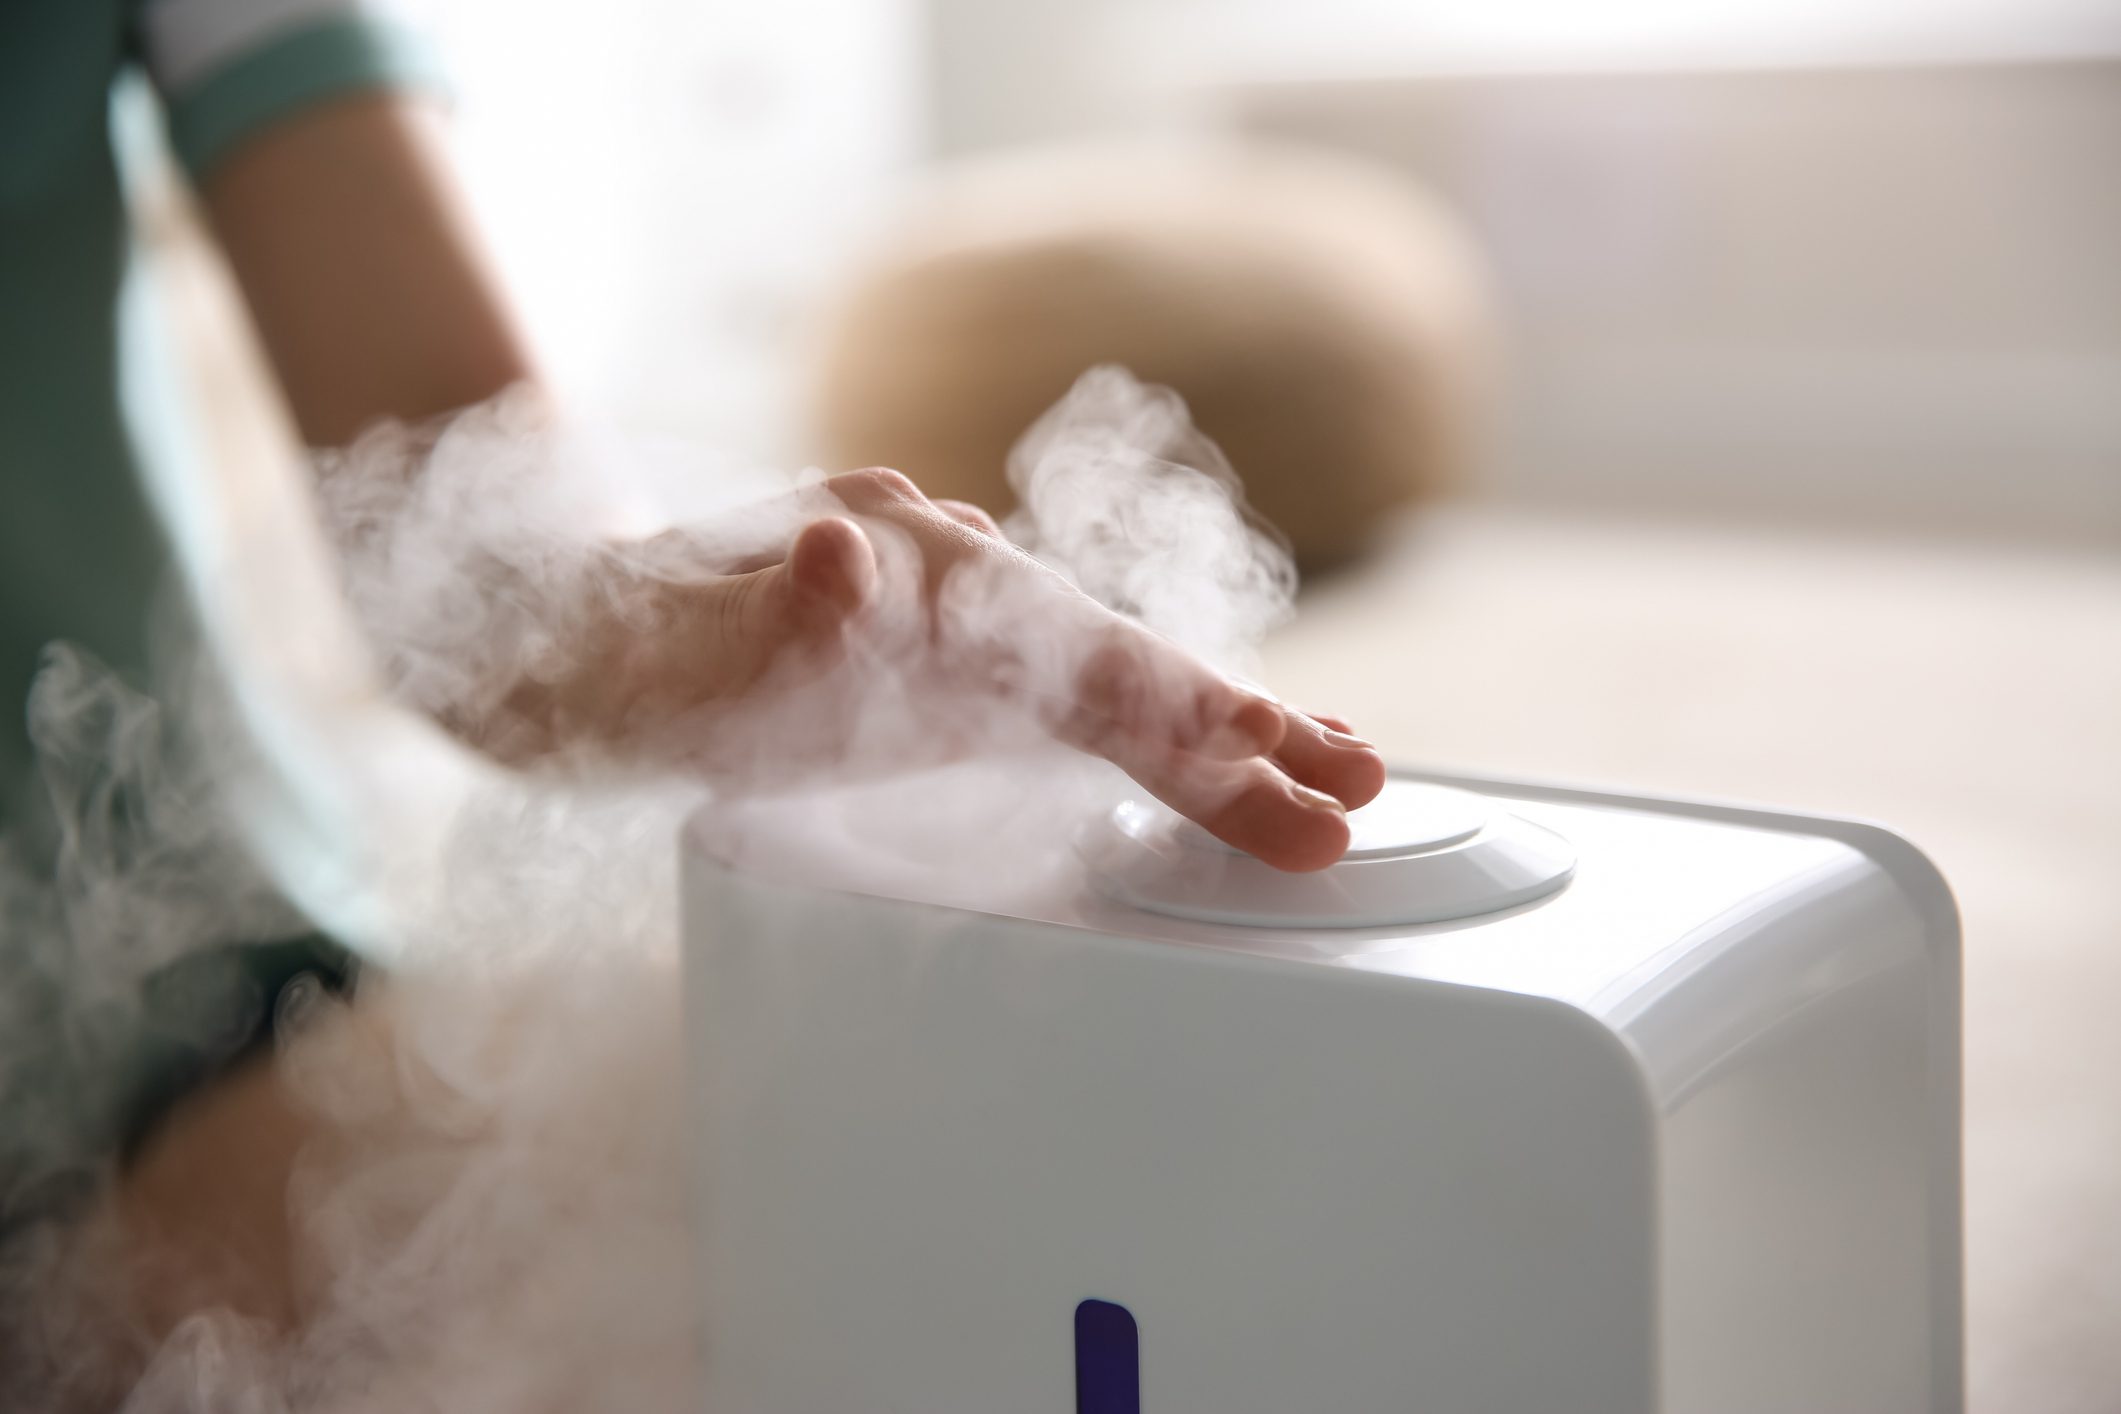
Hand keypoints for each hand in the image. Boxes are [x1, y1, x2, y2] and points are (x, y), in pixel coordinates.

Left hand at [497, 468, 1384, 872]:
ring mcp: (941, 599)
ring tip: (1310, 759)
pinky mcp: (925, 636)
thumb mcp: (669, 645)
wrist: (547, 619)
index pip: (1082, 669)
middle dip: (1237, 726)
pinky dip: (1132, 701)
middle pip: (1114, 657)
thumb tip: (852, 561)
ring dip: (1205, 713)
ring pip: (1095, 655)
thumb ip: (774, 620)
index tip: (1287, 777)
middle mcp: (944, 580)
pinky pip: (1047, 669)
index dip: (1191, 728)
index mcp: (912, 590)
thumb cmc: (610, 651)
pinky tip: (1197, 726)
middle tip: (1352, 787)